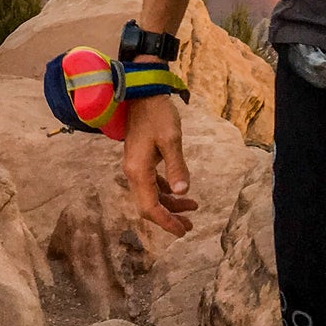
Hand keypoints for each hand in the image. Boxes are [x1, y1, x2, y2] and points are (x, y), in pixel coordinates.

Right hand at [121, 91, 197, 235]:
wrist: (142, 94)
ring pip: (151, 195)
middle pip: (149, 206)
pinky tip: (180, 192)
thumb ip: (177, 166)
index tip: (182, 231)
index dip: (166, 222)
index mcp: (138, 171)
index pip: (150, 207)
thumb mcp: (171, 139)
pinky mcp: (140, 160)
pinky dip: (166, 191)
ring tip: (193, 208)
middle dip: (169, 218)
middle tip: (190, 226)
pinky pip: (152, 184)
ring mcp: (135, 167)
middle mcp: (133, 172)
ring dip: (170, 204)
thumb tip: (183, 191)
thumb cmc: (157, 114)